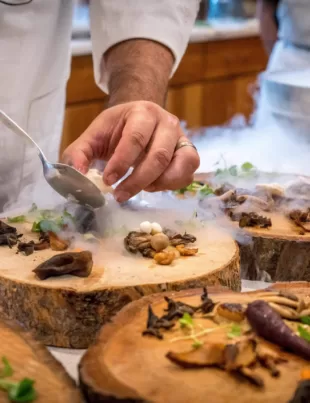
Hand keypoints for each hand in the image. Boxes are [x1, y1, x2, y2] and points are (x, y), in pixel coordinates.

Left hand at [62, 101, 199, 202]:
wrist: (140, 120)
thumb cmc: (116, 129)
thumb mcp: (94, 136)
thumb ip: (79, 154)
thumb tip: (76, 176)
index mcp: (142, 112)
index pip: (135, 138)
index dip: (121, 162)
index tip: (108, 181)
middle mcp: (167, 123)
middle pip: (158, 156)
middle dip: (137, 181)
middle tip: (119, 195)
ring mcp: (182, 138)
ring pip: (180, 166)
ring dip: (157, 184)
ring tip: (139, 189)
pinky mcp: (189, 154)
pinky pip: (187, 175)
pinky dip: (171, 186)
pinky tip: (152, 186)